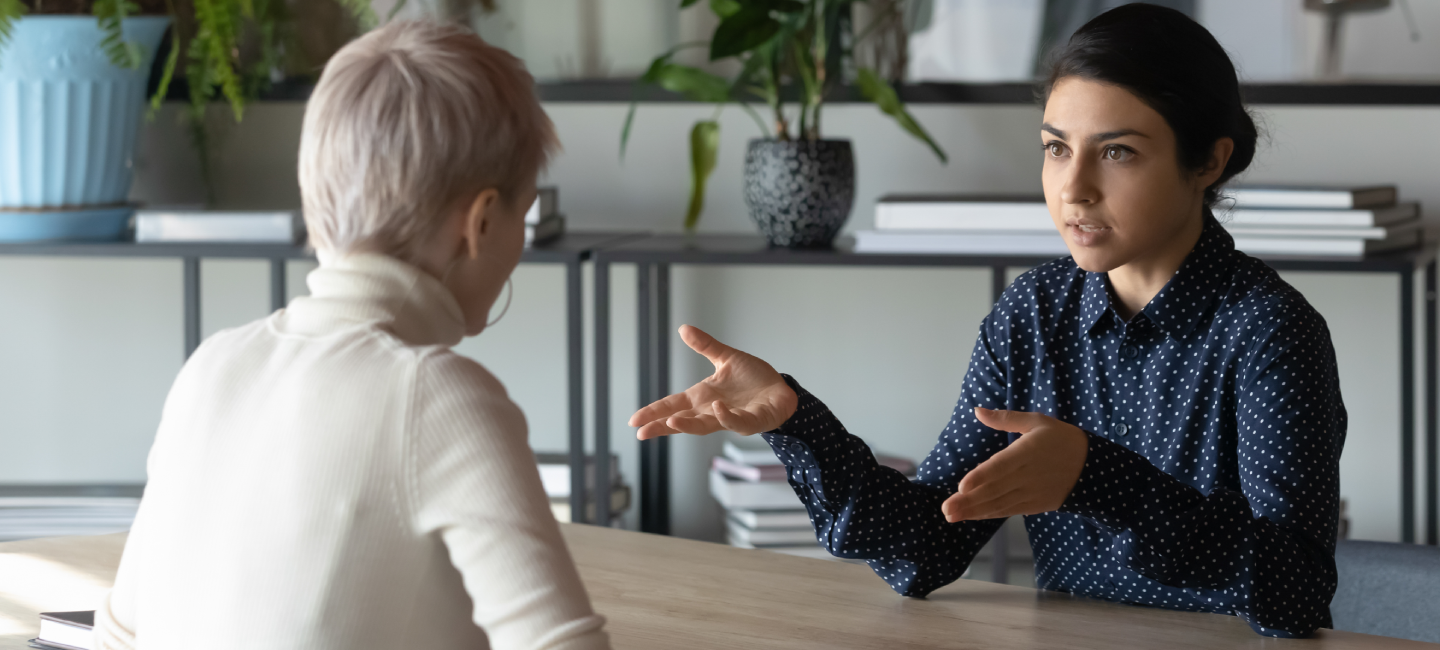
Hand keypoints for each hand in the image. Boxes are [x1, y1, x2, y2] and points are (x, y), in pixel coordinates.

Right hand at [628, 325, 797, 439]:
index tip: (635, 421)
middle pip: (682, 420)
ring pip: (705, 425)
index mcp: (703, 397)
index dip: (654, 412)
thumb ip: (705, 346)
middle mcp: (712, 410)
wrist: (781, 390)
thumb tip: (683, 328)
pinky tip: (716, 408)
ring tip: (670, 423)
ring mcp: (731, 418)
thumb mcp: (726, 358)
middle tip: (642, 432)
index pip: (673, 405)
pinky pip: (737, 422)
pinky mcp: (751, 421)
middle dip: (662, 426)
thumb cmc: (754, 380)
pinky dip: (726, 416)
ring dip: (688, 425)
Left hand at [941, 408, 1088, 521]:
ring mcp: (1031, 493)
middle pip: (995, 490)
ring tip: (951, 516)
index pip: (1000, 467)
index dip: (981, 477)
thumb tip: (977, 411)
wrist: (1092, 466)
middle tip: (946, 510)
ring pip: (999, 504)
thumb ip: (1005, 418)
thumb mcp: (1037, 421)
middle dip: (969, 501)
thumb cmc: (1060, 439)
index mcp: (1027, 453)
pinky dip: (989, 514)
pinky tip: (971, 515)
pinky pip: (1008, 510)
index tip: (961, 486)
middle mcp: (1027, 476)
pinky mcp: (1035, 505)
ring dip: (974, 511)